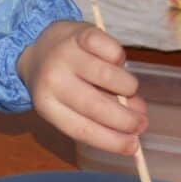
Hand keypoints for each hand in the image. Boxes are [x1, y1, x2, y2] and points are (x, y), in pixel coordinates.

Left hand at [16, 21, 147, 154]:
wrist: (38, 46)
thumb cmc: (62, 82)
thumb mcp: (71, 103)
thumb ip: (101, 115)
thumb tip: (137, 125)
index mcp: (47, 105)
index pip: (82, 129)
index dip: (110, 141)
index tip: (133, 147)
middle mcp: (53, 80)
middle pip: (96, 106)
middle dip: (125, 120)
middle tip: (142, 123)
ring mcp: (66, 55)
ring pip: (107, 76)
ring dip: (128, 88)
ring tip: (130, 90)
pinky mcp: (81, 33)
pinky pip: (112, 50)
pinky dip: (120, 59)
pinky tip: (117, 63)